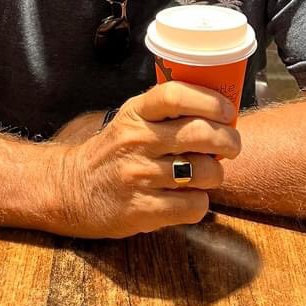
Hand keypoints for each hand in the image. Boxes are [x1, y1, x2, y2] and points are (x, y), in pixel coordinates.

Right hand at [56, 82, 241, 237]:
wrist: (73, 189)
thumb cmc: (115, 151)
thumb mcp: (132, 119)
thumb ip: (166, 112)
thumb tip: (221, 110)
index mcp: (136, 113)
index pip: (175, 95)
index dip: (209, 100)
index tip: (226, 110)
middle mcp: (137, 141)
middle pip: (199, 133)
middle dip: (228, 140)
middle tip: (232, 146)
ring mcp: (139, 176)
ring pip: (204, 172)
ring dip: (215, 174)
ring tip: (206, 174)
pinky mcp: (143, 209)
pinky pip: (193, 205)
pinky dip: (200, 203)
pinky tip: (188, 198)